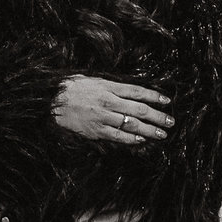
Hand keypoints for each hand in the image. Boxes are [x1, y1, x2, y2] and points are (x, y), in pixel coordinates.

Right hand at [52, 75, 172, 145]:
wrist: (50, 100)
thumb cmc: (71, 87)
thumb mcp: (93, 79)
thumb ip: (112, 86)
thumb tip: (132, 92)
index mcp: (108, 87)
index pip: (137, 91)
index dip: (154, 96)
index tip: (167, 101)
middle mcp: (108, 102)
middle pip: (139, 110)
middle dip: (157, 116)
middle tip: (170, 121)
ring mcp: (102, 117)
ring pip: (131, 125)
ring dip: (149, 131)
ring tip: (162, 134)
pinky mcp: (96, 130)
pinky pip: (117, 136)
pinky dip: (131, 139)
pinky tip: (141, 141)